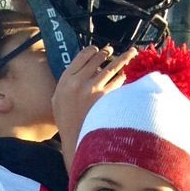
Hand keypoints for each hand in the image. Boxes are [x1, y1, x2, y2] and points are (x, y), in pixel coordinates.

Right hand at [52, 45, 131, 162]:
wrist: (74, 140)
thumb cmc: (66, 122)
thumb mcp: (57, 100)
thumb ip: (66, 83)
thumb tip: (80, 69)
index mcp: (65, 80)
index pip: (81, 56)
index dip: (91, 50)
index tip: (97, 50)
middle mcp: (78, 82)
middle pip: (97, 58)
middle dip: (107, 52)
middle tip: (112, 50)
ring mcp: (92, 89)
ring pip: (112, 67)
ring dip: (124, 58)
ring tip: (132, 53)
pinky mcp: (105, 98)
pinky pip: (118, 81)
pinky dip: (124, 77)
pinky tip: (128, 74)